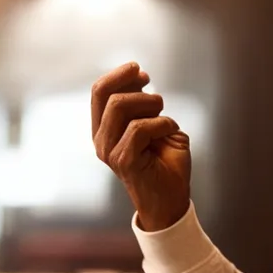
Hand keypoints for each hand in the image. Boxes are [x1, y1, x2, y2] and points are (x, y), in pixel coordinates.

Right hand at [91, 63, 191, 232]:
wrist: (172, 202)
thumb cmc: (167, 166)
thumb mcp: (157, 127)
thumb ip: (145, 107)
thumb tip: (140, 77)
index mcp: (104, 130)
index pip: (99, 92)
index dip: (119, 75)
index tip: (140, 70)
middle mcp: (101, 139)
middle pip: (105, 94)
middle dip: (134, 85)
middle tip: (159, 97)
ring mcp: (109, 150)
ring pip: (119, 106)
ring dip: (149, 103)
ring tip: (166, 116)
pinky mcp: (123, 160)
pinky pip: (139, 128)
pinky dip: (162, 123)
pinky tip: (172, 130)